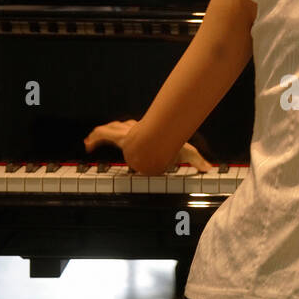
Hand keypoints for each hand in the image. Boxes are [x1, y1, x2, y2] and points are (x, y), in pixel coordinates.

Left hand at [83, 119, 214, 172]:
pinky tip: (87, 145)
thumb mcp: (185, 153)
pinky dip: (95, 139)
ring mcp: (125, 134)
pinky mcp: (117, 136)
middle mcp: (135, 133)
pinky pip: (104, 134)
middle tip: (102, 141)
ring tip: (89, 143)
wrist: (155, 144)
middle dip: (114, 133)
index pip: (138, 134)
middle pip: (121, 129)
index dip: (134, 137)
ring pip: (111, 130)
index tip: (132, 145)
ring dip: (100, 135)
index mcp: (148, 136)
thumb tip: (210, 170)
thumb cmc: (170, 145)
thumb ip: (196, 162)